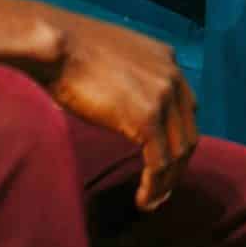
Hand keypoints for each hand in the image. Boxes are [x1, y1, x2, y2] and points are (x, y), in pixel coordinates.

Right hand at [44, 11, 199, 209]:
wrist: (57, 45)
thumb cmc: (70, 51)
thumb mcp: (114, 58)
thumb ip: (130, 78)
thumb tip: (122, 104)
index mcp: (166, 59)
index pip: (185, 107)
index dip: (177, 138)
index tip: (165, 161)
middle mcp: (173, 76)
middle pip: (187, 132)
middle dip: (178, 166)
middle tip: (162, 189)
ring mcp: (163, 97)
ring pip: (177, 152)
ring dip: (167, 182)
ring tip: (152, 201)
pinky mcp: (147, 118)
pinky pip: (159, 162)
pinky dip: (154, 185)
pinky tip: (143, 200)